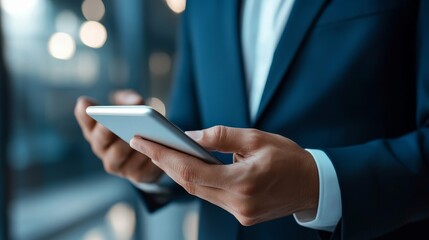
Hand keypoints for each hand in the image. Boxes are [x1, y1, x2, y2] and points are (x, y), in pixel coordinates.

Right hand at [74, 90, 162, 182]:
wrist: (154, 152)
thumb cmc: (137, 125)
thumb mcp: (133, 108)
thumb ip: (130, 100)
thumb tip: (136, 102)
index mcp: (98, 131)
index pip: (86, 122)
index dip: (84, 114)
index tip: (86, 104)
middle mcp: (103, 150)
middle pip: (100, 141)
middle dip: (107, 131)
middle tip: (115, 121)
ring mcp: (118, 166)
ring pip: (120, 154)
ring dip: (129, 143)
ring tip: (140, 133)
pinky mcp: (137, 176)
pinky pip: (140, 168)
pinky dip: (147, 157)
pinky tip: (156, 147)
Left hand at [129, 125, 318, 224]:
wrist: (314, 186)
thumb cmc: (288, 158)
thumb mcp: (256, 138)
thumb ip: (220, 137)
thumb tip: (189, 136)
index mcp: (243, 181)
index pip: (190, 170)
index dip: (162, 155)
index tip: (140, 141)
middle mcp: (238, 203)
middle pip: (189, 183)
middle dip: (164, 162)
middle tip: (144, 143)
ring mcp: (240, 212)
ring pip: (198, 192)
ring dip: (179, 172)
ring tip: (161, 152)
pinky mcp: (242, 215)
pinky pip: (211, 197)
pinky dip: (197, 180)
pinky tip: (188, 167)